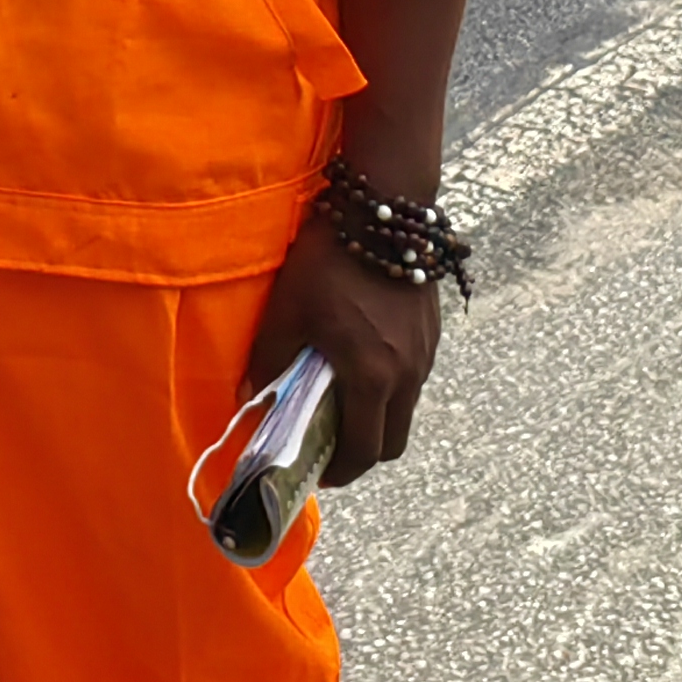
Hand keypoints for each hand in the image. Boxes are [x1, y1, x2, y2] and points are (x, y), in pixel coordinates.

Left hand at [247, 212, 443, 486]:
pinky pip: (412, 379)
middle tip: (330, 444)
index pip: (362, 452)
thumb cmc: (327, 262)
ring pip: (405, 410)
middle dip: (362, 454)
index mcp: (371, 378)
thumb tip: (250, 398)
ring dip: (377, 418)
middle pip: (392, 443)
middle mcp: (407, 375)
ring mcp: (425, 355)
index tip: (317, 472)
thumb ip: (268, 362)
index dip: (338, 472)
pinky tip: (362, 359)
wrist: (382, 209)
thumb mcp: (285, 312)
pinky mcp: (431, 333)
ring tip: (342, 399)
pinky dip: (389, 387)